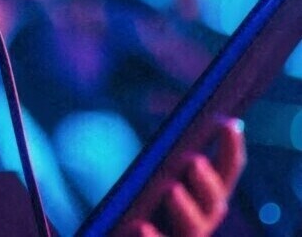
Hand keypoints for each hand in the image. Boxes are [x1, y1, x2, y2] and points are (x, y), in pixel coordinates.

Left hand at [115, 118, 246, 236]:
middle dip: (205, 182)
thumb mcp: (147, 176)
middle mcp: (200, 222)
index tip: (228, 122)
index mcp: (204, 197)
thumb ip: (162, 158)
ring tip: (172, 189)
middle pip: (212, 204)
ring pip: (192, 229)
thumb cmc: (135, 201)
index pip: (225, 172)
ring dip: (185, 209)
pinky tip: (141, 225)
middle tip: (194, 160)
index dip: (230, 149)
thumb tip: (170, 130)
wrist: (117, 231)